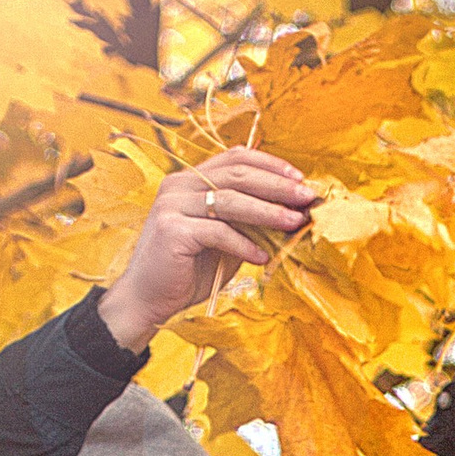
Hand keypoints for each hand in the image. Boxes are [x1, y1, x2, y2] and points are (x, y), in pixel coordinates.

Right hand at [98, 151, 317, 349]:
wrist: (148, 298)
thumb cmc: (188, 269)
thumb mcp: (224, 240)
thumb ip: (248, 223)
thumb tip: (291, 214)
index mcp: (191, 180)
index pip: (235, 157)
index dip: (269, 164)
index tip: (300, 179)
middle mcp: (179, 185)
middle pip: (237, 175)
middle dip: (277, 186)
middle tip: (307, 197)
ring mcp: (172, 205)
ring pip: (230, 200)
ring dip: (267, 211)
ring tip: (294, 222)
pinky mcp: (172, 230)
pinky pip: (218, 232)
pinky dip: (244, 245)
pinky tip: (262, 257)